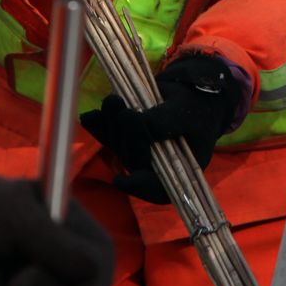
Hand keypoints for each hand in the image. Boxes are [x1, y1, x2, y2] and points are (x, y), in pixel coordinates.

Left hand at [80, 53, 244, 204]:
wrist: (190, 95)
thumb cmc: (195, 110)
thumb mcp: (185, 115)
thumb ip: (162, 123)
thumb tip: (133, 122)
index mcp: (176, 172)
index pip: (154, 190)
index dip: (137, 187)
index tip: (119, 180)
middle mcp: (151, 167)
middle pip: (130, 158)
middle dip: (126, 135)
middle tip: (130, 112)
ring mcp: (134, 151)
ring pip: (114, 142)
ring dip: (110, 122)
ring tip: (114, 101)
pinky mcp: (121, 136)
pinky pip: (103, 133)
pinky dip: (96, 123)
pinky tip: (90, 116)